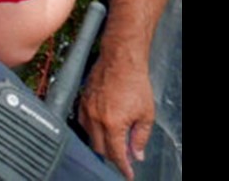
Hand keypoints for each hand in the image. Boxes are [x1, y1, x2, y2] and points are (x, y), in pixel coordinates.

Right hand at [78, 47, 155, 178]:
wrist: (121, 60)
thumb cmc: (135, 83)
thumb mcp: (146, 114)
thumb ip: (140, 137)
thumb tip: (137, 154)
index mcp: (113, 123)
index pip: (116, 153)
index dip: (123, 167)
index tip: (127, 173)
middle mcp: (96, 118)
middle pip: (99, 147)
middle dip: (111, 155)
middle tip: (123, 156)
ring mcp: (86, 109)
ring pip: (89, 136)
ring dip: (100, 142)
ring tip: (113, 141)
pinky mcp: (82, 100)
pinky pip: (83, 122)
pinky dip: (92, 129)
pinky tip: (102, 127)